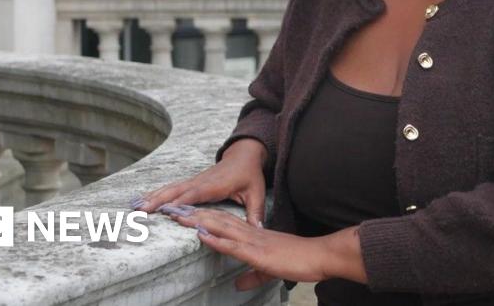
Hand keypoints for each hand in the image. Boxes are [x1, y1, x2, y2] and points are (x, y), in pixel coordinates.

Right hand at [131, 138, 268, 225]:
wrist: (243, 155)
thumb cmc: (249, 174)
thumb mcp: (257, 192)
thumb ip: (255, 211)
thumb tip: (257, 229)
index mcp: (214, 185)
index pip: (194, 195)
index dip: (180, 202)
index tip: (165, 211)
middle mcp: (200, 182)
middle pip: (175, 191)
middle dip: (158, 200)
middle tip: (140, 211)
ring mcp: (193, 181)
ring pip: (170, 189)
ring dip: (152, 197)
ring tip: (134, 207)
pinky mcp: (191, 182)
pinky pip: (171, 188)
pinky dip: (156, 193)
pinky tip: (143, 200)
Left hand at [165, 208, 365, 290]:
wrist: (319, 255)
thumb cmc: (300, 261)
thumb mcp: (270, 271)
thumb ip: (253, 276)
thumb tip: (238, 284)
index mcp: (254, 236)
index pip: (225, 223)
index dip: (205, 217)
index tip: (187, 213)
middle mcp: (251, 234)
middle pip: (218, 220)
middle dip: (196, 215)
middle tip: (174, 209)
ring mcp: (254, 242)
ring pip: (222, 228)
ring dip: (200, 222)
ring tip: (180, 217)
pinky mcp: (259, 253)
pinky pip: (233, 245)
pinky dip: (216, 240)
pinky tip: (202, 236)